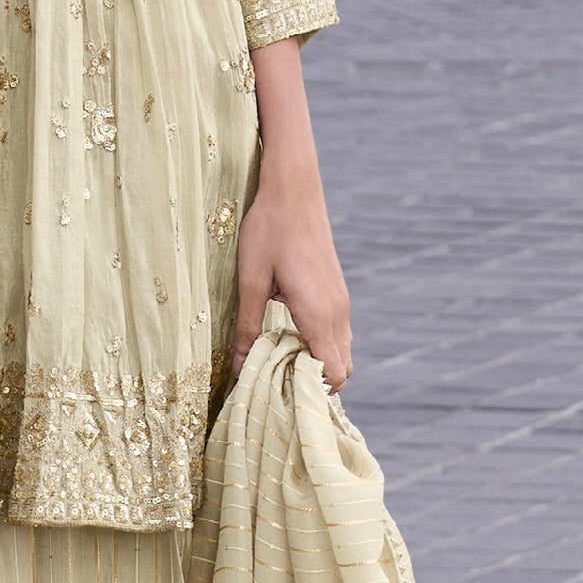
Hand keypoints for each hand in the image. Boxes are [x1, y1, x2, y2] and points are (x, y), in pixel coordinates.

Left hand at [237, 160, 350, 390]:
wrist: (293, 188)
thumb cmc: (268, 231)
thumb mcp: (251, 281)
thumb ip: (247, 328)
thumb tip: (239, 369)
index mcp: (319, 314)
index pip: (334, 374)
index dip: (313, 391)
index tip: (281, 394)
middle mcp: (338, 311)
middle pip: (342, 369)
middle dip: (315, 382)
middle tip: (277, 384)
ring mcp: (341, 300)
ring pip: (341, 350)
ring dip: (317, 362)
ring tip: (279, 363)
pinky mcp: (336, 290)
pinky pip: (337, 332)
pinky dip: (320, 345)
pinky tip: (288, 336)